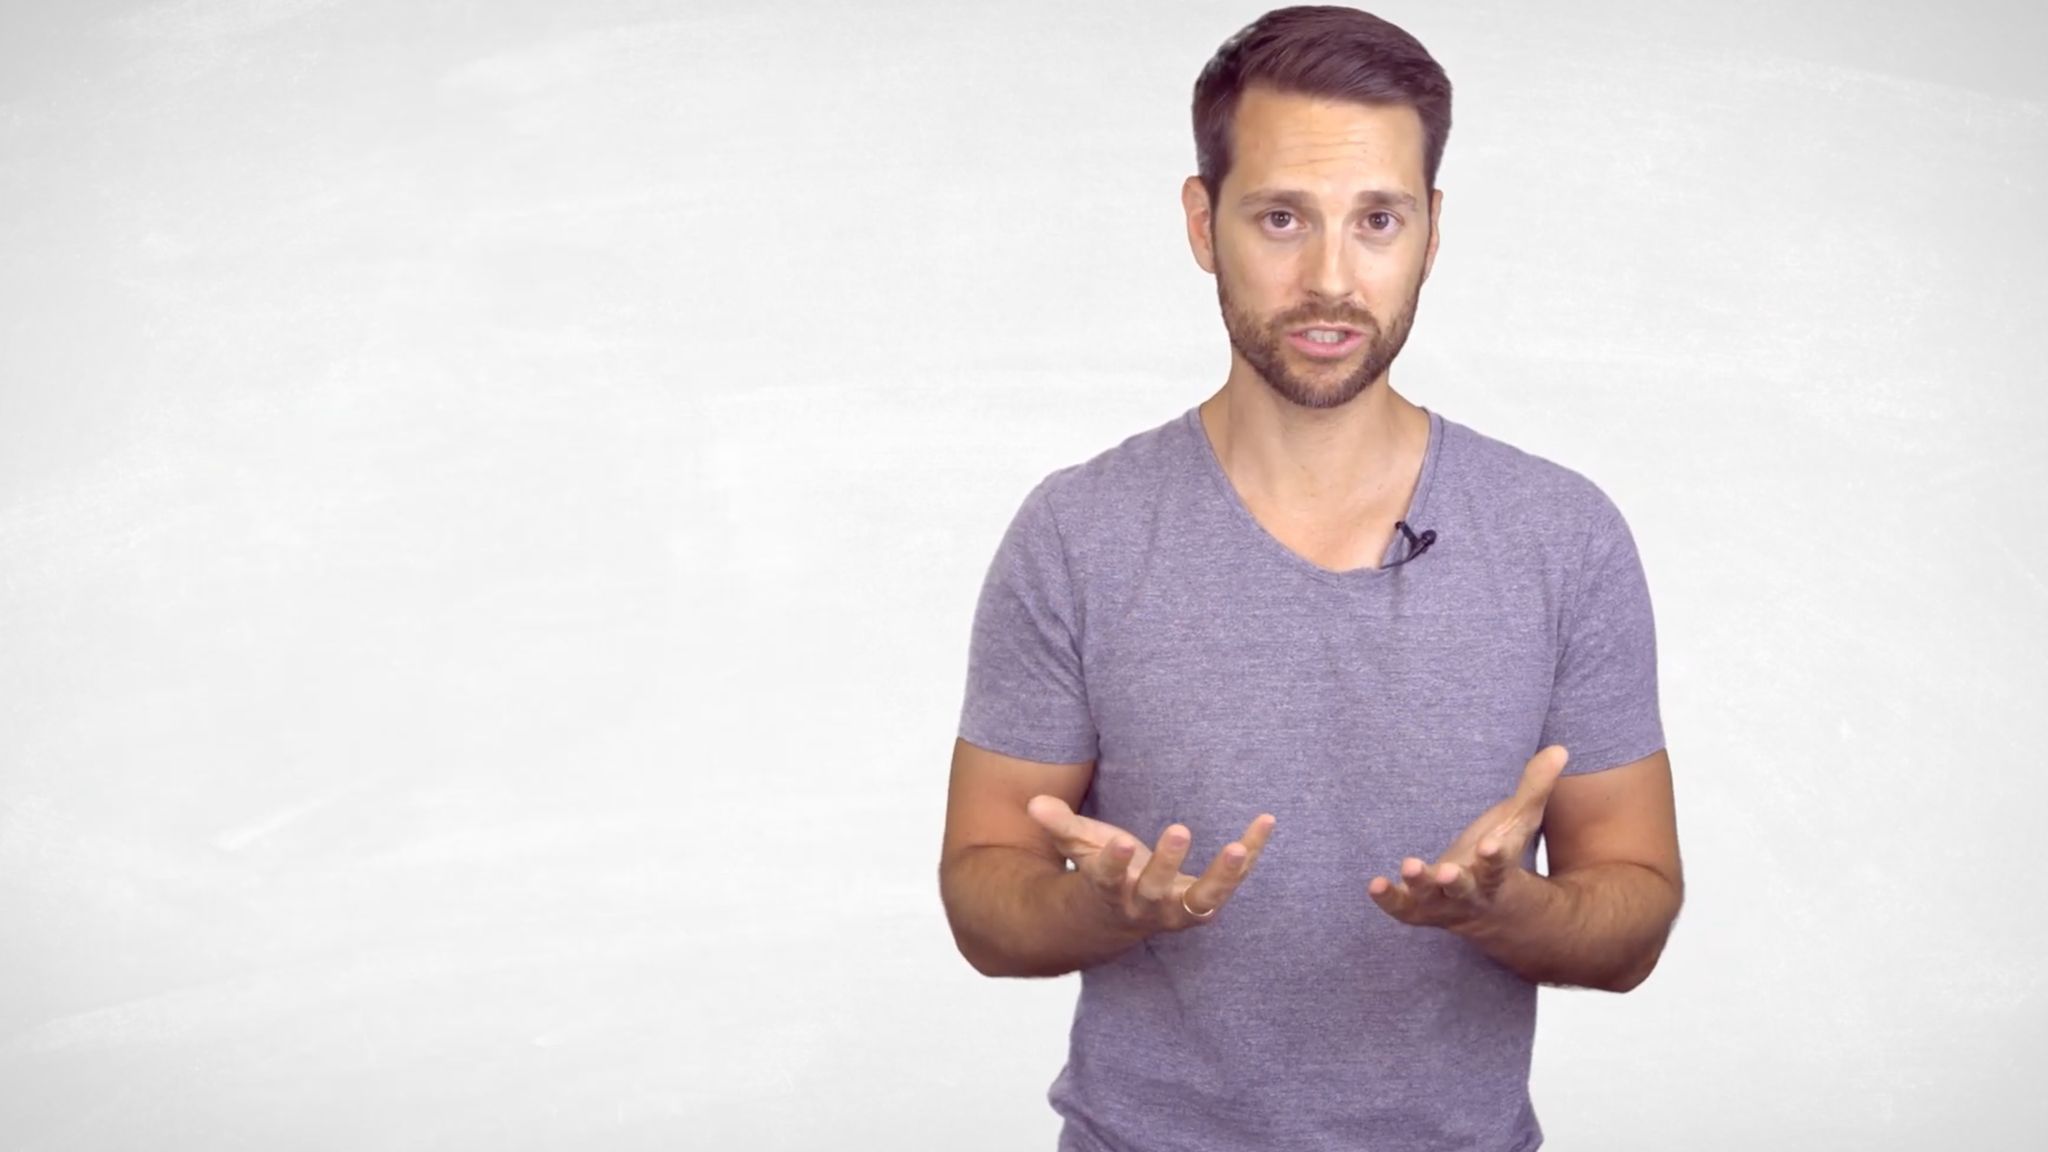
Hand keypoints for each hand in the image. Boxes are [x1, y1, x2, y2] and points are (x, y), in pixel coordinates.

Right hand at [1027, 795, 1275, 933]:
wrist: (1118, 922)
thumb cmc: (1099, 875)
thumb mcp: (1077, 848)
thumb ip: (1058, 826)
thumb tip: (1033, 803)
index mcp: (1109, 893)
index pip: (1108, 881)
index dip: (1113, 864)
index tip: (1120, 843)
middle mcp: (1145, 907)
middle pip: (1156, 891)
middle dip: (1167, 863)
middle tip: (1179, 829)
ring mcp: (1178, 909)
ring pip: (1202, 901)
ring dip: (1222, 876)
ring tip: (1236, 847)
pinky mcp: (1204, 900)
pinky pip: (1231, 880)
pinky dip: (1250, 853)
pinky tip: (1265, 821)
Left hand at [1367, 745, 1567, 930]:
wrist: (1495, 911)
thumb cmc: (1502, 854)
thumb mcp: (1521, 821)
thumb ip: (1535, 787)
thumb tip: (1559, 749)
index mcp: (1498, 873)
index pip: (1500, 865)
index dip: (1496, 856)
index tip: (1492, 844)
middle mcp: (1472, 892)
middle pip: (1465, 890)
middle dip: (1456, 881)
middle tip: (1446, 872)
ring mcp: (1444, 902)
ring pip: (1430, 901)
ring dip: (1418, 885)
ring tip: (1408, 865)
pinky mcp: (1421, 907)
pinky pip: (1403, 909)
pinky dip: (1389, 899)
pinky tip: (1374, 884)